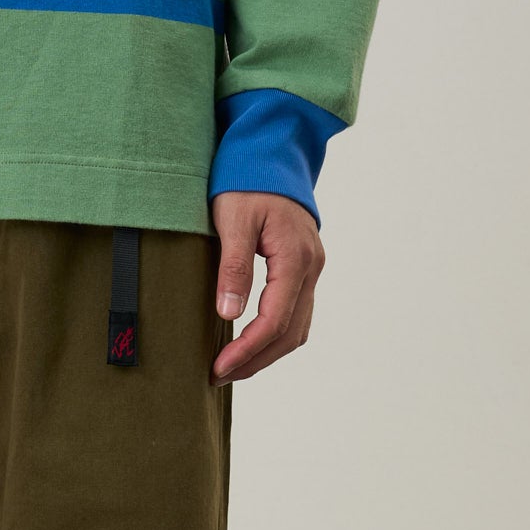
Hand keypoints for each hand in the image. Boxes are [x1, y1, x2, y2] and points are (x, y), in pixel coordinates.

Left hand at [211, 193, 325, 384]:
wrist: (272, 153)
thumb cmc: (248, 181)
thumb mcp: (233, 219)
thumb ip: (233, 267)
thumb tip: (229, 314)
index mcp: (295, 257)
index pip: (274, 321)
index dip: (246, 350)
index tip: (218, 368)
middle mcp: (311, 268)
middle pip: (289, 334)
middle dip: (255, 361)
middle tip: (219, 375)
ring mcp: (311, 270)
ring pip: (297, 329)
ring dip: (265, 354)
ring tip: (231, 368)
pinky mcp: (304, 270)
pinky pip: (295, 315)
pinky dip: (274, 337)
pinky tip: (248, 345)